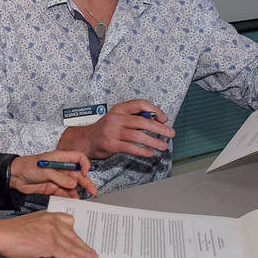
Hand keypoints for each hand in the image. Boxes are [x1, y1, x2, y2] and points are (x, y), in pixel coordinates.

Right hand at [0, 211, 97, 257]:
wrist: (2, 234)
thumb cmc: (11, 231)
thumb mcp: (31, 222)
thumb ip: (43, 228)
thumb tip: (50, 242)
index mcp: (48, 215)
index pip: (68, 221)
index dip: (75, 232)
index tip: (81, 238)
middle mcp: (53, 222)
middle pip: (73, 235)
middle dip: (83, 245)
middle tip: (91, 251)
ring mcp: (52, 233)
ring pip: (73, 245)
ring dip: (84, 253)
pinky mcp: (50, 244)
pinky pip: (67, 254)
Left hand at [11, 151, 97, 197]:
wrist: (14, 176)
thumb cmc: (27, 166)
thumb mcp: (46, 170)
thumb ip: (60, 178)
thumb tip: (73, 183)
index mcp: (60, 158)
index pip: (78, 158)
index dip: (84, 164)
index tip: (85, 173)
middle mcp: (60, 168)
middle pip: (77, 174)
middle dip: (86, 182)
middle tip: (93, 190)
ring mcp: (57, 178)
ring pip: (71, 185)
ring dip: (77, 191)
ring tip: (81, 199)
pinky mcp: (52, 188)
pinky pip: (63, 192)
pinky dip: (68, 196)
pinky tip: (72, 200)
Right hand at [57, 99, 175, 159]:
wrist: (86, 140)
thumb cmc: (106, 129)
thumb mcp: (118, 117)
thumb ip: (134, 117)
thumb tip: (157, 121)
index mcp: (119, 109)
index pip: (139, 104)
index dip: (154, 110)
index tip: (163, 118)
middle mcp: (116, 118)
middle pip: (142, 121)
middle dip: (159, 128)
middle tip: (170, 133)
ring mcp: (112, 132)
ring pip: (138, 136)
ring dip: (153, 141)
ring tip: (164, 146)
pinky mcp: (111, 145)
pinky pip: (130, 147)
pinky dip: (142, 151)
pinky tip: (150, 153)